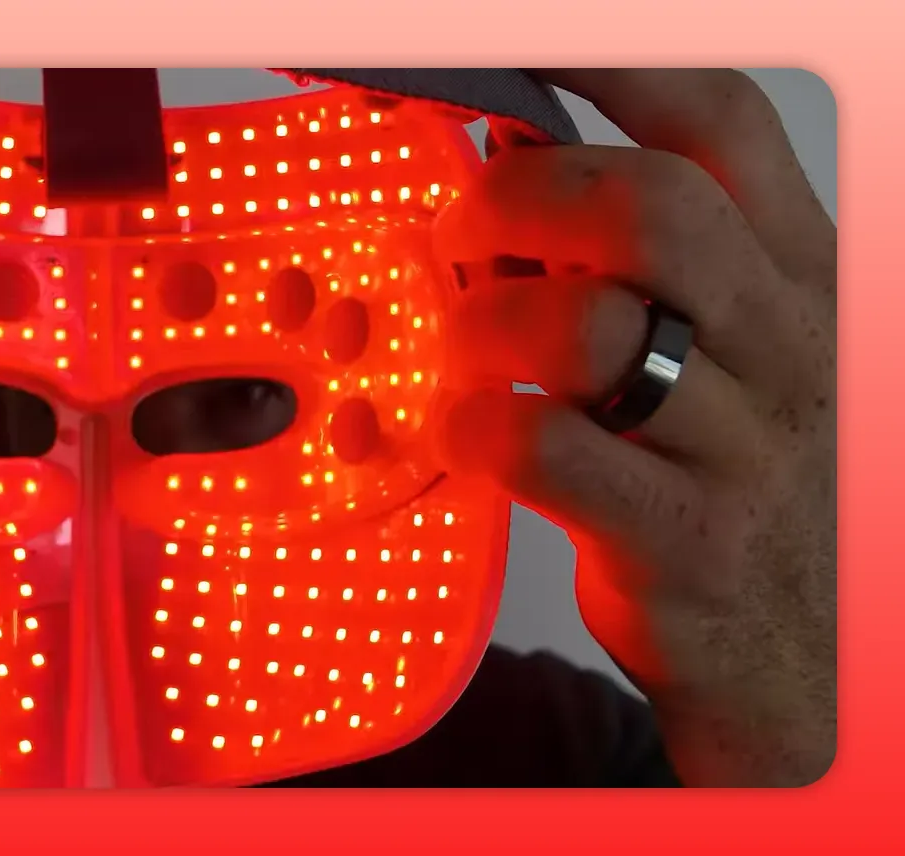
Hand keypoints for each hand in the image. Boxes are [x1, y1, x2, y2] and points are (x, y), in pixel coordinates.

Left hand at [435, 69, 835, 785]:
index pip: (720, 127)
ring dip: (482, 327)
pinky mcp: (680, 543)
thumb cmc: (729, 480)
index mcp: (796, 276)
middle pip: (649, 209)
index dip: (618, 67)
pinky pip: (543, 446)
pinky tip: (470, 435)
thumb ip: (633, 260)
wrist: (799, 657)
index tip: (523, 43)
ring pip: (584, 328)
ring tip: (466, 356)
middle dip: (517, 200)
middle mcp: (785, 347)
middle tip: (461, 238)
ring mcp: (741, 449)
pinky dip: (474, 425)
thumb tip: (507, 154)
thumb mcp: (719, 351)